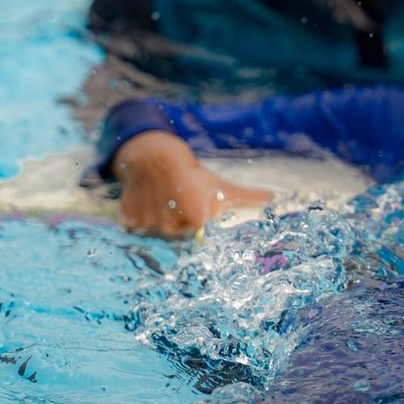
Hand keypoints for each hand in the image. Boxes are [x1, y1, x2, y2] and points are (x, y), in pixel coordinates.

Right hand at [113, 132, 272, 238]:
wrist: (155, 156)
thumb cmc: (193, 175)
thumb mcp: (221, 187)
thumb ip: (249, 198)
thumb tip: (275, 198)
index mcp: (196, 222)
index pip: (198, 246)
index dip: (195, 234)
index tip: (192, 221)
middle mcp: (171, 228)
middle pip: (177, 243)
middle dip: (178, 229)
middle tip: (178, 208)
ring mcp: (148, 225)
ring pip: (155, 239)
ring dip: (159, 226)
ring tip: (164, 206)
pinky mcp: (129, 221)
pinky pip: (135, 233)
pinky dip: (140, 223)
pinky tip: (148, 206)